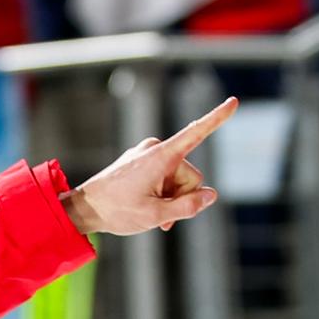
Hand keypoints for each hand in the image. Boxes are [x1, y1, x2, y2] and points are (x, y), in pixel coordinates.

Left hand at [61, 98, 233, 235]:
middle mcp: (155, 149)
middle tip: (164, 217)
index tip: (234, 101)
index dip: (217, 118)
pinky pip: (165, 177)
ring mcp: (148, 154)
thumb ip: (188, 207)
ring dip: (173, 199)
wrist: (83, 209)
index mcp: (160, 156)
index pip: (196, 133)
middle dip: (184, 196)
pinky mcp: (142, 162)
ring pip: (179, 179)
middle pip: (190, 175)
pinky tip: (151, 210)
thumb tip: (211, 195)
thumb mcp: (156, 215)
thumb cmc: (117, 211)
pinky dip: (163, 194)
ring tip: (154, 216)